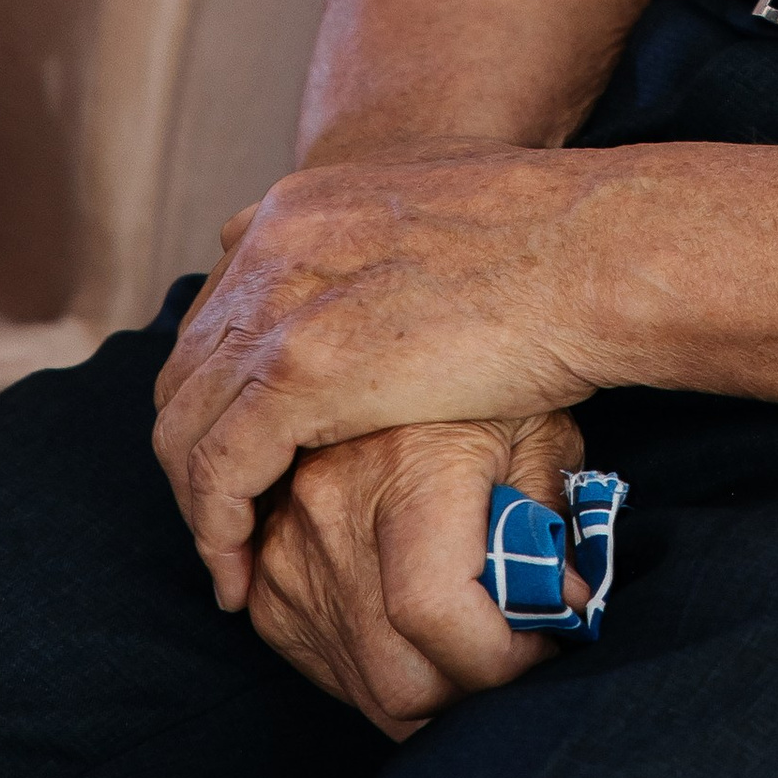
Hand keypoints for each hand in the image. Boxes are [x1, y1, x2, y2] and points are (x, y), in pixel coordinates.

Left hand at [153, 144, 637, 608]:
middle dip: (196, 450)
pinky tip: (239, 572)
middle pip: (186, 370)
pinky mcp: (301, 368)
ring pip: (184, 425)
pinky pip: (216, 470)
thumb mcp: (437, 207)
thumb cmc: (549, 237)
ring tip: (229, 558)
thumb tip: (375, 276)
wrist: (592, 248)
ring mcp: (281, 302)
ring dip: (197, 503)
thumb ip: (377, 237)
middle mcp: (272, 244)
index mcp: (299, 205)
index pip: (216, 313)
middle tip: (229, 515)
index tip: (247, 448)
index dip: (220, 391)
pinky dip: (216, 530)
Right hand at [247, 411, 588, 735]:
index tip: (544, 642)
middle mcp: (330, 515)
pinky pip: (331, 670)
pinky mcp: (270, 582)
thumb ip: (551, 523)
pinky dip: (384, 671)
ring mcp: (287, 553)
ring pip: (366, 690)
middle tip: (517, 654)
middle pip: (400, 679)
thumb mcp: (540, 432)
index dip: (502, 658)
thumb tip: (563, 607)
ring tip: (477, 638)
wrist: (392, 348)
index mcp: (404, 471)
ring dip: (432, 689)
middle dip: (473, 691)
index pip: (436, 612)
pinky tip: (424, 633)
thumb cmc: (488, 386)